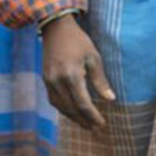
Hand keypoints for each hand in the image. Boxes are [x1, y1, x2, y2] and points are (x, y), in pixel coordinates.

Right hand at [42, 15, 114, 130]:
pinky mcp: (45, 79)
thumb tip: (110, 98)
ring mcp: (49, 80)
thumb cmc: (78, 41)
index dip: (93, 116)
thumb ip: (100, 80)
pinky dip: (64, 108)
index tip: (102, 123)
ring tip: (85, 123)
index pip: (83, 104)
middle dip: (84, 120)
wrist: (55, 28)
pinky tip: (72, 111)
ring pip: (61, 106)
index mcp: (72, 75)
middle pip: (71, 108)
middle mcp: (58, 80)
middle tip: (95, 128)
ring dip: (73, 117)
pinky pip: (54, 99)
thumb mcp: (94, 57)